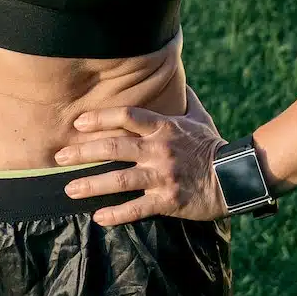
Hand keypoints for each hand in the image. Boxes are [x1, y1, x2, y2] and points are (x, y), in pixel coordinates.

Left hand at [52, 83, 228, 225]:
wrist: (237, 176)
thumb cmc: (214, 146)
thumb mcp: (199, 117)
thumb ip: (182, 100)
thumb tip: (176, 78)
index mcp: (164, 127)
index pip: (126, 115)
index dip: (99, 117)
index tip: (77, 123)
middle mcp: (159, 149)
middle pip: (113, 146)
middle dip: (82, 151)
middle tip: (59, 157)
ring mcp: (162, 176)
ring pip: (119, 179)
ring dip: (91, 184)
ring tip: (69, 189)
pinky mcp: (168, 200)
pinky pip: (137, 208)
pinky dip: (116, 214)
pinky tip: (98, 217)